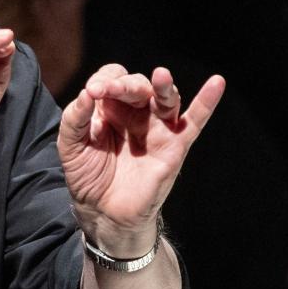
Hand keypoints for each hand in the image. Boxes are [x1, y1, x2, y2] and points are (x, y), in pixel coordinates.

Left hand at [59, 65, 224, 254]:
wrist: (103, 213)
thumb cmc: (88, 176)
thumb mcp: (70, 145)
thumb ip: (75, 118)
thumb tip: (87, 93)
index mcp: (111, 107)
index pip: (113, 77)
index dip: (104, 80)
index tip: (93, 92)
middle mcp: (136, 113)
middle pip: (138, 85)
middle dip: (125, 84)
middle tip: (108, 90)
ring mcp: (157, 128)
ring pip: (166, 98)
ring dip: (163, 85)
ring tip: (161, 75)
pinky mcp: (175, 146)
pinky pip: (195, 121)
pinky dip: (207, 102)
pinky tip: (217, 82)